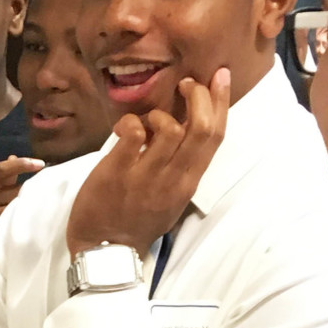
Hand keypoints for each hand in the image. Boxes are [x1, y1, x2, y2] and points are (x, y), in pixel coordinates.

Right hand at [0, 156, 45, 293]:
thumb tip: (14, 157)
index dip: (21, 163)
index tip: (40, 163)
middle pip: (13, 188)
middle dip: (30, 189)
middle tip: (46, 191)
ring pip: (18, 204)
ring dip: (31, 205)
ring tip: (41, 207)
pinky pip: (17, 220)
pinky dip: (28, 218)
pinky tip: (35, 220)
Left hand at [65, 69, 229, 258]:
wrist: (106, 251)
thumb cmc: (137, 220)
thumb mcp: (171, 197)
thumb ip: (180, 166)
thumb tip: (183, 127)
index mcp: (189, 183)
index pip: (215, 138)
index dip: (220, 103)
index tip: (220, 76)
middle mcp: (173, 179)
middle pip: (201, 129)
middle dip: (199, 96)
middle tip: (186, 83)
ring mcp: (146, 176)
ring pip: (170, 129)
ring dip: (160, 114)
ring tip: (148, 121)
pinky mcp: (117, 173)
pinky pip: (133, 134)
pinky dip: (131, 123)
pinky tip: (124, 129)